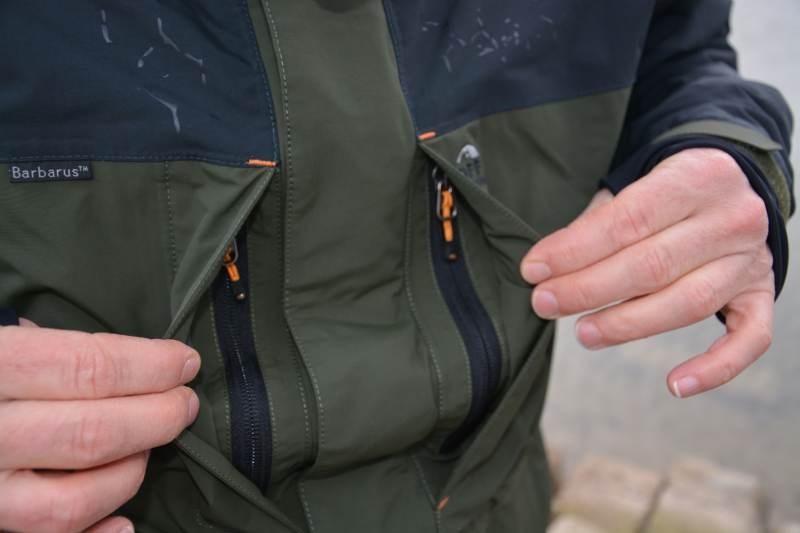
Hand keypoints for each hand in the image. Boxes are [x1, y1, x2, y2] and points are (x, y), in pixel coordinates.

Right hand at [0, 321, 200, 532]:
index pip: (86, 368)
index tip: (184, 362)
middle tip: (185, 403)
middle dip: (157, 417)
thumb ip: (40, 349)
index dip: (149, 366)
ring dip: (130, 472)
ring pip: (72, 500)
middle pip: (91, 433)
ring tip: (149, 447)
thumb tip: (131, 359)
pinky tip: (125, 521)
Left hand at [521, 148, 773, 397]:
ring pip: (688, 303)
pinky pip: (749, 339)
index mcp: (697, 176)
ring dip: (628, 325)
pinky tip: (676, 385)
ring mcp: (751, 259)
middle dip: (588, 289)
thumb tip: (547, 268)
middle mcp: (732, 218)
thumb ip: (595, 224)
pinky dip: (716, 368)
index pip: (628, 220)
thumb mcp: (633, 187)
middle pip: (653, 265)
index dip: (575, 250)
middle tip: (544, 304)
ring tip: (583, 333)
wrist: (735, 185)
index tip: (534, 270)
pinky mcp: (760, 294)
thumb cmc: (666, 193)